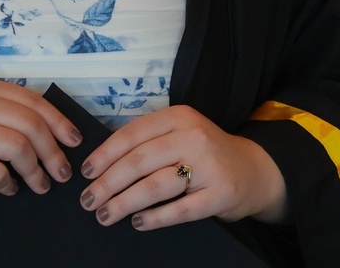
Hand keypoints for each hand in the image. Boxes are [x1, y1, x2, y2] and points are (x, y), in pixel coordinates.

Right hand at [0, 78, 81, 223]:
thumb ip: (10, 116)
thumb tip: (60, 133)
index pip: (32, 100)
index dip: (58, 121)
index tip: (74, 141)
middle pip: (30, 123)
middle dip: (53, 151)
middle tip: (61, 172)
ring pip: (18, 147)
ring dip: (36, 171)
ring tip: (40, 185)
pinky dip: (9, 184)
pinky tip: (9, 189)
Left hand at [77, 105, 287, 229]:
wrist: (253, 170)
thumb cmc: (205, 152)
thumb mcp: (180, 133)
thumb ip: (150, 140)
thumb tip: (102, 162)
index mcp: (178, 117)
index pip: (132, 134)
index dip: (105, 154)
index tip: (86, 172)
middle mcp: (193, 136)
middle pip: (139, 161)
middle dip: (108, 183)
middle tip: (88, 200)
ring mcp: (209, 166)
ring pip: (155, 186)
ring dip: (125, 203)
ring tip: (105, 215)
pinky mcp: (220, 194)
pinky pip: (180, 210)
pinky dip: (155, 218)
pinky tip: (138, 223)